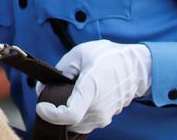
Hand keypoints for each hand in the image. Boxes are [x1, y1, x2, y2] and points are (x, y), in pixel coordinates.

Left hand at [35, 40, 151, 132]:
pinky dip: (75, 115)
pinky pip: (84, 122)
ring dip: (65, 114)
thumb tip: (42, 88)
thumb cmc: (106, 57)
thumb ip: (59, 70)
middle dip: (55, 110)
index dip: (51, 115)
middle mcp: (98, 108)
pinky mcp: (106, 119)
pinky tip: (75, 98)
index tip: (41, 107)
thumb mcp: (79, 54)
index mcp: (91, 89)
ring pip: (75, 124)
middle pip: (68, 121)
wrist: (135, 67)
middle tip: (52, 93)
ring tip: (66, 93)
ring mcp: (104, 116)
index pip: (70, 115)